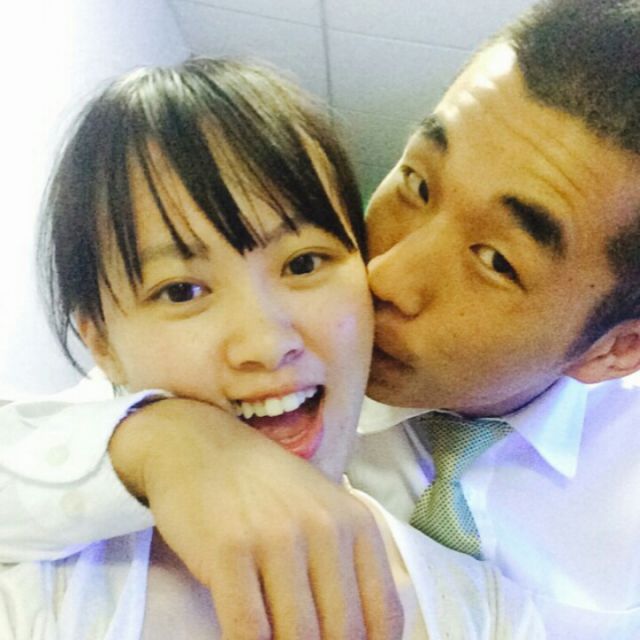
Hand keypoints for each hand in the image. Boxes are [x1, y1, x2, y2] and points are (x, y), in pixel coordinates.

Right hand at [109, 397, 403, 639]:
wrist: (201, 445)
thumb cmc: (265, 485)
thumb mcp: (322, 509)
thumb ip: (347, 561)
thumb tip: (364, 633)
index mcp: (356, 522)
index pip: (384, 614)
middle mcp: (324, 528)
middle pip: (343, 632)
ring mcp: (276, 537)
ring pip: (298, 637)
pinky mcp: (229, 549)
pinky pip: (248, 630)